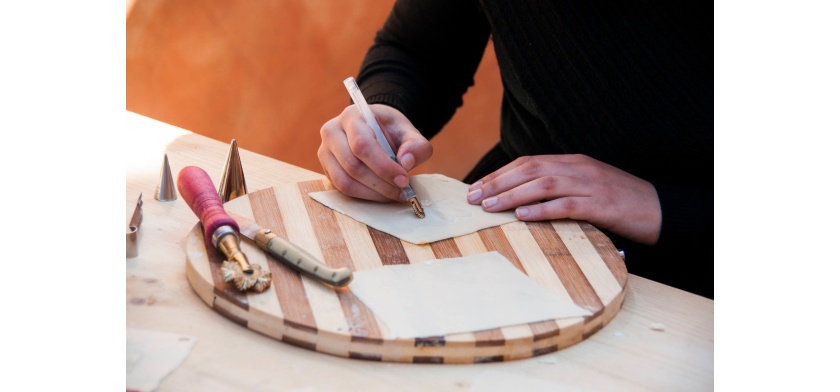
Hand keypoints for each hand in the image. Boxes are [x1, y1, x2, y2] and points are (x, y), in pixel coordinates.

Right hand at [318, 104, 432, 201]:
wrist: (375, 129)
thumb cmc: (390, 130)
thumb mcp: (408, 132)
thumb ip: (415, 145)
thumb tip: (406, 162)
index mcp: (352, 116)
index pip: (362, 144)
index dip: (383, 166)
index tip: (404, 179)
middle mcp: (332, 132)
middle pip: (351, 165)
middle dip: (380, 183)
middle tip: (402, 190)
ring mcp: (325, 152)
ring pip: (344, 181)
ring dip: (372, 193)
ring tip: (393, 194)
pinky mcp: (327, 169)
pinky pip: (342, 189)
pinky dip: (364, 195)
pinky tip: (381, 194)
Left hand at [466, 154, 661, 244]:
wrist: (661, 208)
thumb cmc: (620, 201)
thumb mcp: (587, 186)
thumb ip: (560, 186)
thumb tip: (523, 198)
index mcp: (573, 162)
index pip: (528, 162)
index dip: (500, 174)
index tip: (477, 187)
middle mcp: (578, 169)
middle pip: (530, 170)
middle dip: (497, 183)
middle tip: (473, 198)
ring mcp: (590, 186)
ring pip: (543, 185)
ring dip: (512, 196)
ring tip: (490, 207)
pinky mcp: (601, 206)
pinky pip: (566, 206)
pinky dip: (542, 210)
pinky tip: (523, 216)